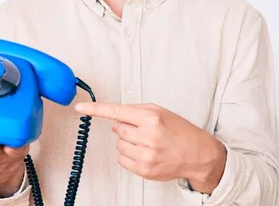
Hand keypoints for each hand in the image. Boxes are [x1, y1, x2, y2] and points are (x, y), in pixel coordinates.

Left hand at [74, 102, 226, 193]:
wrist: (198, 154)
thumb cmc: (180, 131)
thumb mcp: (161, 112)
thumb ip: (136, 112)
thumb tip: (115, 120)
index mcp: (151, 118)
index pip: (117, 112)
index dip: (95, 110)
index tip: (80, 108)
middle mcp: (148, 136)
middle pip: (117, 129)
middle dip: (126, 128)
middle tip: (143, 130)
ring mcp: (146, 155)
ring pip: (119, 145)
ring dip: (128, 143)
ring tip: (147, 142)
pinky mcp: (144, 170)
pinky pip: (122, 160)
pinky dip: (129, 156)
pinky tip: (145, 153)